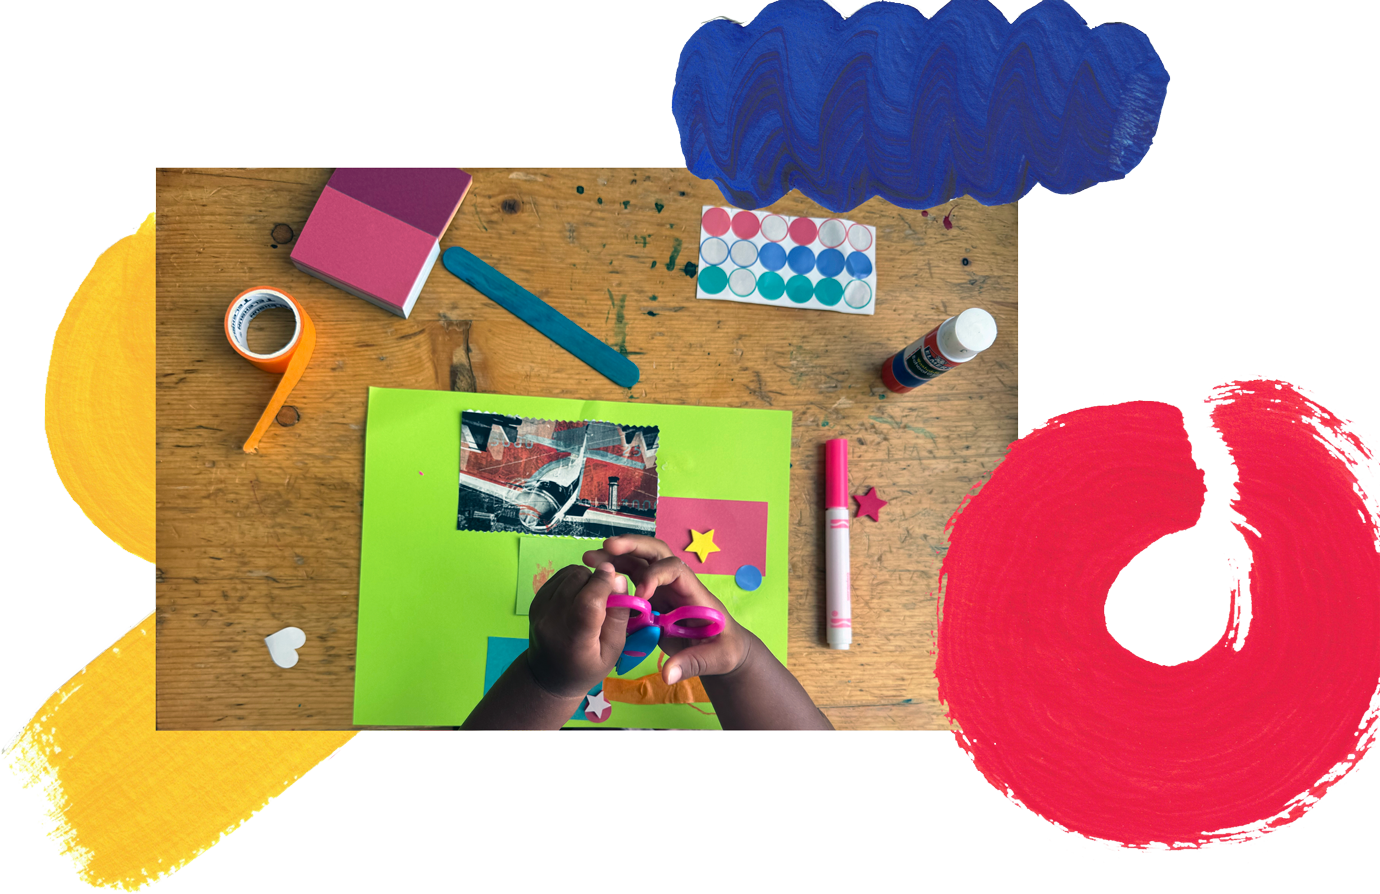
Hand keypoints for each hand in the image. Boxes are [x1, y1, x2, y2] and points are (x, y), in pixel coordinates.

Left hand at [525, 562, 630, 698]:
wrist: (548, 675)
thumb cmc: (587, 667)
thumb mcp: (613, 650)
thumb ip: (618, 616)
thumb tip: (619, 579)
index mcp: (575, 640)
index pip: (588, 603)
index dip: (602, 583)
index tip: (616, 577)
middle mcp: (552, 621)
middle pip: (577, 581)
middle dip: (596, 580)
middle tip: (604, 595)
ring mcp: (540, 609)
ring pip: (569, 574)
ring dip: (585, 578)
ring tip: (590, 596)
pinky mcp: (535, 601)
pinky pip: (559, 576)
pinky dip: (573, 579)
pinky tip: (577, 595)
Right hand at [582, 535, 752, 685]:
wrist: (722, 648)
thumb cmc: (725, 649)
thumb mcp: (718, 658)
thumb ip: (693, 663)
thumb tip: (667, 674)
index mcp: (694, 592)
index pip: (675, 569)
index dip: (656, 576)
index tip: (640, 595)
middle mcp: (677, 585)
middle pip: (656, 553)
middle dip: (633, 545)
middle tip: (607, 545)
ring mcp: (663, 590)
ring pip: (640, 563)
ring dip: (616, 557)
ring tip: (589, 558)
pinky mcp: (652, 600)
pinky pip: (632, 582)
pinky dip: (614, 577)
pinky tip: (593, 578)